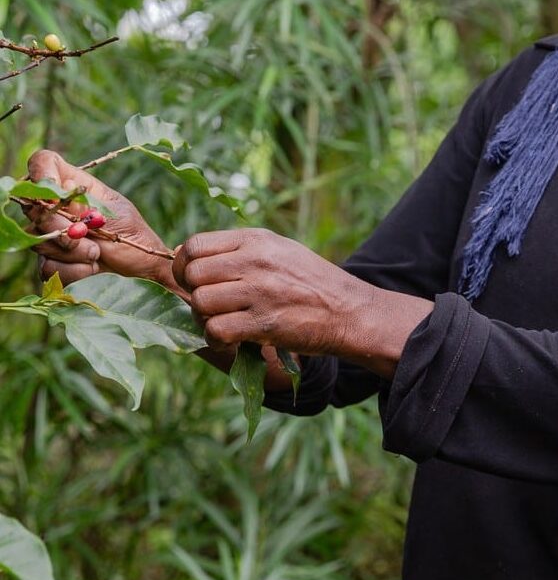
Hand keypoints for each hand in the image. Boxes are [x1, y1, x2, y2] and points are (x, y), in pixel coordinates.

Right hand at [26, 149, 174, 287]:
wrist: (141, 267)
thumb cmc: (131, 233)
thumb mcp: (113, 214)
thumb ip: (84, 205)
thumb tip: (62, 188)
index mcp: (74, 186)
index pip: (43, 163)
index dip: (41, 174)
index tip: (53, 197)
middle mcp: (56, 208)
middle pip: (33, 208)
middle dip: (60, 227)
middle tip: (86, 235)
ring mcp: (50, 235)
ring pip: (38, 241)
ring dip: (72, 252)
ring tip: (97, 253)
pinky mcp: (50, 262)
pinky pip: (46, 267)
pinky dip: (72, 270)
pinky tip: (91, 268)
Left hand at [173, 228, 432, 375]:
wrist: (349, 310)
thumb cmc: (310, 282)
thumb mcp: (279, 250)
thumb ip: (239, 250)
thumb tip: (187, 255)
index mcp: (256, 240)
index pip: (195, 245)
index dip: (185, 265)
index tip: (193, 280)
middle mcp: (255, 261)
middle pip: (193, 274)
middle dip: (192, 292)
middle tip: (208, 305)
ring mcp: (260, 292)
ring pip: (200, 302)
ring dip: (204, 318)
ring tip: (222, 322)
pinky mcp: (264, 323)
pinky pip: (216, 329)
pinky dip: (216, 338)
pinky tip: (231, 339)